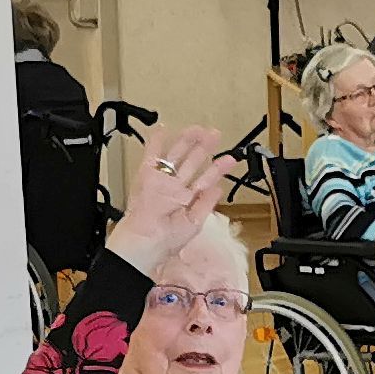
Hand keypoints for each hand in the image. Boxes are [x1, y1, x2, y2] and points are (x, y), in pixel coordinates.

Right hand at [103, 126, 238, 277]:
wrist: (144, 244)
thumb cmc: (165, 241)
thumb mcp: (194, 224)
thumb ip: (206, 204)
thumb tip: (218, 188)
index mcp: (187, 200)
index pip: (206, 179)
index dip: (218, 168)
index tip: (230, 158)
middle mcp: (175, 189)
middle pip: (192, 163)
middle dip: (204, 148)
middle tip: (214, 134)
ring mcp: (161, 182)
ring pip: (176, 157)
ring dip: (186, 141)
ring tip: (198, 129)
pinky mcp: (146, 178)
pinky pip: (151, 156)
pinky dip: (155, 142)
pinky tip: (163, 129)